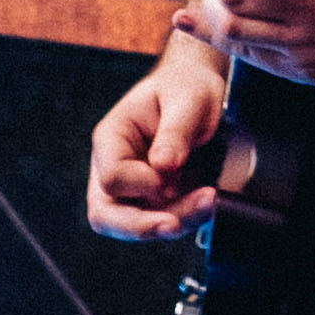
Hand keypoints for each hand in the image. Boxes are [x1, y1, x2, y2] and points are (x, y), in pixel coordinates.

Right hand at [89, 39, 231, 241]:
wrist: (198, 91)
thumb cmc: (184, 87)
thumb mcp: (186, 99)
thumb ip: (174, 132)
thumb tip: (163, 166)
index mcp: (111, 138)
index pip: (111, 178)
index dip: (139, 184)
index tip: (167, 173)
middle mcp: (114, 168)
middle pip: (106, 215)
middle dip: (142, 226)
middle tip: (175, 224)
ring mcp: (133, 189)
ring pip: (137, 225)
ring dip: (173, 223)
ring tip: (208, 203)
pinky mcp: (155, 200)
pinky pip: (163, 222)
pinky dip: (186, 219)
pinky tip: (207, 203)